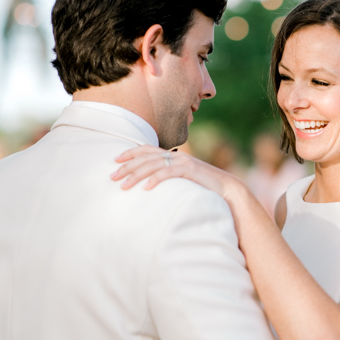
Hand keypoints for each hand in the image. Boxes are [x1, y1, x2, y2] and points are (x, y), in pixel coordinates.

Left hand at [111, 145, 238, 198]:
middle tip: (112, 176)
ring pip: (153, 165)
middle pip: (145, 157)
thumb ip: (168, 178)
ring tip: (123, 186)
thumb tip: (150, 184)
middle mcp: (176, 156)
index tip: (115, 160)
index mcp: (173, 156)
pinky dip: (155, 180)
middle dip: (127, 166)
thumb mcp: (182, 181)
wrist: (227, 190)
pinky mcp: (190, 170)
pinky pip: (168, 173)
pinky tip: (145, 188)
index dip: (130, 153)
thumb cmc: (204, 188)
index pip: (146, 149)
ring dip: (136, 175)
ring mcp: (183, 162)